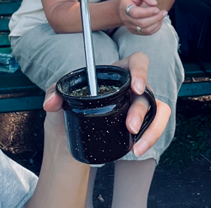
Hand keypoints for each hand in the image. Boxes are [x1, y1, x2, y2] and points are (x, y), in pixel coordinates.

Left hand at [42, 52, 170, 157]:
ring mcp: (138, 106)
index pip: (137, 61)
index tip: (135, 87)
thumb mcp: (58, 97)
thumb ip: (54, 94)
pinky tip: (135, 150)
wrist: (69, 134)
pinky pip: (156, 127)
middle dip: (141, 110)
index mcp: (115, 73)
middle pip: (147, 91)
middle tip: (130, 127)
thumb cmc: (67, 108)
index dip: (141, 70)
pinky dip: (150, 139)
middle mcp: (131, 88)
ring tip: (136, 147)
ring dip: (152, 129)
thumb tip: (51, 102)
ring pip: (158, 110)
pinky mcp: (142, 124)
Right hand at [118, 0, 166, 34]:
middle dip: (156, 18)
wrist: (122, 8)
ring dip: (157, 23)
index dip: (147, 13)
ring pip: (146, 30)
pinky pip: (147, 33)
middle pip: (142, 23)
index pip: (135, 13)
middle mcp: (126, 19)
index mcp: (125, 7)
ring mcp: (130, 26)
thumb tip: (154, 3)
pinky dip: (155, 28)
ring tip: (162, 16)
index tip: (157, 9)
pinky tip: (159, 21)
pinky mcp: (135, 31)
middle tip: (164, 12)